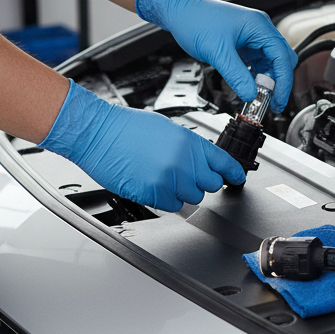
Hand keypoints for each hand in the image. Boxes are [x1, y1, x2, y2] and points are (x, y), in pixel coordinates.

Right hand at [41, 81, 245, 210]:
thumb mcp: (167, 128)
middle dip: (201, 181)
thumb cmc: (126, 127)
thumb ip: (189, 146)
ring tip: (163, 176)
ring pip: (193, 198)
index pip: (224, 163)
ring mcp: (169, 180)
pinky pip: (172, 205)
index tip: (236, 177)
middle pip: (211, 185)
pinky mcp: (154, 194)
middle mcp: (184, 162)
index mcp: (190, 142)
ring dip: (182, 191)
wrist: (97, 134)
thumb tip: (202, 160)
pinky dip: (166, 199)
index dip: (233, 173)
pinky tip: (153, 184)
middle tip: (185, 174)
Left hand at [135, 0, 296, 111]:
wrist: (180, 11)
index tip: (278, 99)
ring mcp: (252, 35)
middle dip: (278, 82)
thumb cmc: (196, 21)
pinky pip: (257, 61)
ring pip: (270, 62)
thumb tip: (250, 94)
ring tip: (259, 97)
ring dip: (267, 80)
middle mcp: (259, 29)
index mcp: (258, 26)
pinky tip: (251, 86)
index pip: (282, 57)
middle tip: (270, 101)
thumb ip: (236, 76)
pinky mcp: (244, 42)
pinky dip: (257, 75)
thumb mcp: (218, 53)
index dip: (283, 81)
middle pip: (281, 59)